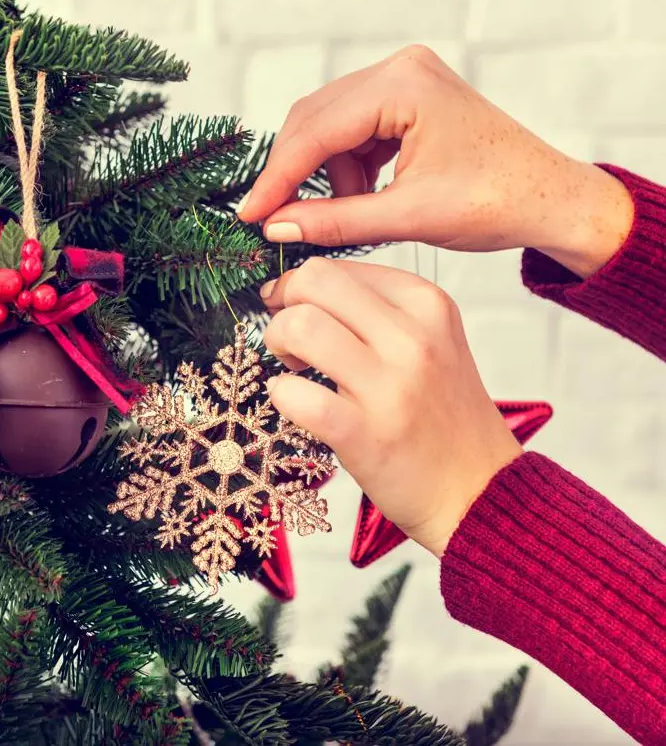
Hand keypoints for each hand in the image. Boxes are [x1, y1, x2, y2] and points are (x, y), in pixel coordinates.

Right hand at [238, 45, 632, 278]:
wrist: (550, 198)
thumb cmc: (496, 203)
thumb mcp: (408, 216)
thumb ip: (336, 221)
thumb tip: (275, 227)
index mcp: (403, 85)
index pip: (315, 131)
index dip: (277, 177)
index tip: (249, 215)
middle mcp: (400, 69)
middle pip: (315, 120)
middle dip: (297, 174)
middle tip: (275, 220)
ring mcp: (404, 80)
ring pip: (331, 128)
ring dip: (328, 176)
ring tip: (351, 215)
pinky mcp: (407, 99)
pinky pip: (354, 133)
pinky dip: (349, 169)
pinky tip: (365, 197)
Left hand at [262, 256, 521, 557]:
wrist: (479, 491)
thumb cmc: (444, 416)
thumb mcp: (432, 342)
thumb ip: (377, 309)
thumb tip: (303, 288)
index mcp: (427, 305)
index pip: (338, 266)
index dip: (300, 285)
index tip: (295, 307)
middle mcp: (413, 337)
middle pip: (314, 281)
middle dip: (282, 304)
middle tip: (287, 335)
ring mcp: (390, 385)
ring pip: (300, 326)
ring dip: (278, 343)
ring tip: (293, 367)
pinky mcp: (365, 433)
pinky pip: (295, 394)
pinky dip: (281, 394)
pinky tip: (293, 401)